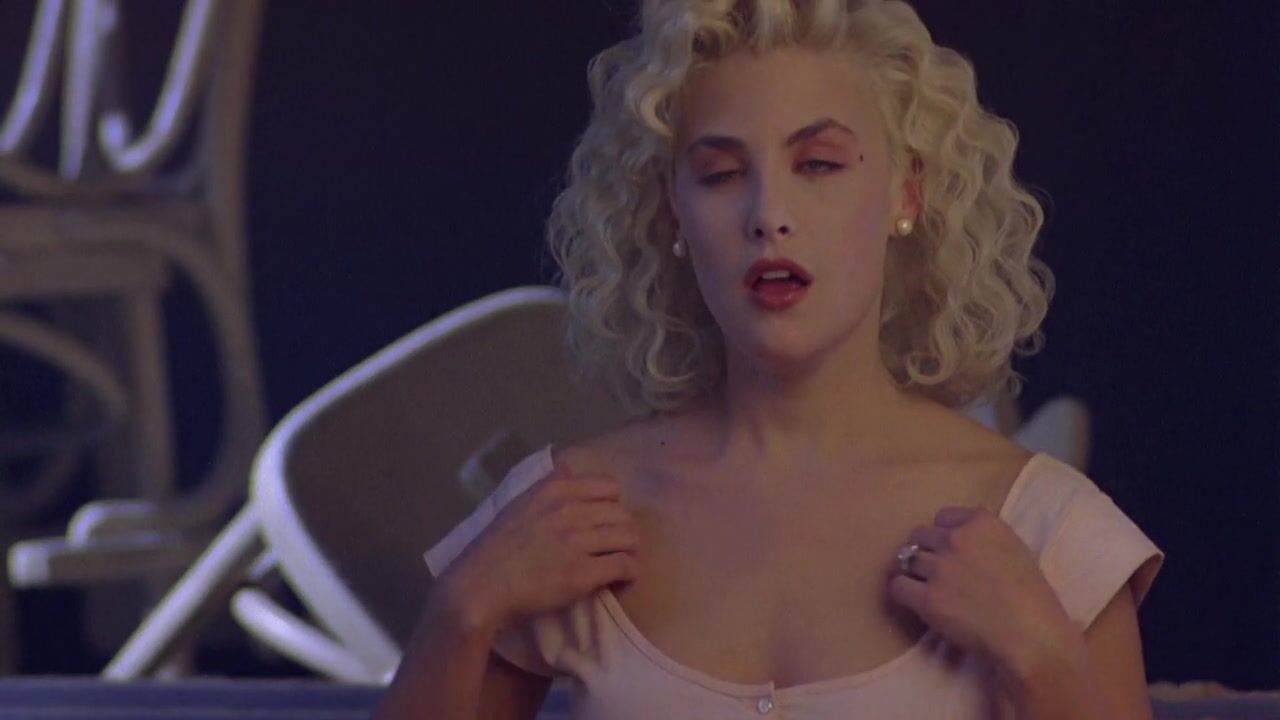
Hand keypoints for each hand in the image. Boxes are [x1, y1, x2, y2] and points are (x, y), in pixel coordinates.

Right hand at [443, 453, 640, 631]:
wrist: (480, 586)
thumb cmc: (497, 548)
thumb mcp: (519, 503)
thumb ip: (548, 484)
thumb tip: (567, 465)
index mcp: (555, 490)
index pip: (610, 486)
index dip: (612, 506)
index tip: (604, 523)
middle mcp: (569, 510)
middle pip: (623, 514)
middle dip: (622, 532)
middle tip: (613, 548)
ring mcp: (577, 542)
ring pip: (629, 538)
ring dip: (628, 552)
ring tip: (617, 563)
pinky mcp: (582, 573)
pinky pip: (625, 566)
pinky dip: (629, 573)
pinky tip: (620, 580)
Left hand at [886, 506, 1076, 677]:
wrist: (1031, 636)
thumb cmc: (1034, 598)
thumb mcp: (1015, 550)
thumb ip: (987, 539)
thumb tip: (964, 537)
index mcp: (982, 523)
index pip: (944, 516)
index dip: (944, 533)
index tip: (950, 549)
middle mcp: (956, 539)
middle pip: (920, 535)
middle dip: (925, 549)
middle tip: (934, 569)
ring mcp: (939, 568)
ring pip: (907, 559)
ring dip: (915, 572)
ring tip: (925, 586)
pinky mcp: (926, 598)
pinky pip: (898, 586)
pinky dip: (903, 591)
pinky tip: (914, 599)